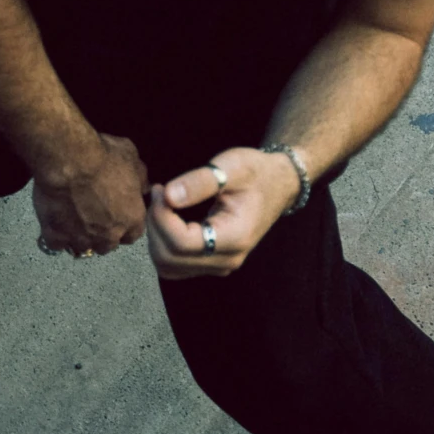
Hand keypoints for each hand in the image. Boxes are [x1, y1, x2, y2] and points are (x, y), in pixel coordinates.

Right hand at [33, 132, 148, 256]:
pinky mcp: (56, 237)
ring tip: (72, 220)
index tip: (116, 216)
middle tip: (92, 216)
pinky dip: (56, 235)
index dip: (124, 226)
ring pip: (82, 247)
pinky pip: (57, 244)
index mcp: (131, 220)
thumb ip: (140, 177)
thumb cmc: (104, 156)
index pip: (132, 235)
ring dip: (80, 237)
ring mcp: (81, 239)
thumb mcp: (131, 157)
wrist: (68, 159)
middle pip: (107, 245)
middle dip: (102, 234)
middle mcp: (108, 236)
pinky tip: (55, 222)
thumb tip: (144, 187)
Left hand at [146, 146, 302, 280]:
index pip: (182, 242)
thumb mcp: (232, 166)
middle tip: (160, 193)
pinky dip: (163, 243)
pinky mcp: (211, 264)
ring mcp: (219, 265)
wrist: (278, 185)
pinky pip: (174, 265)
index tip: (162, 189)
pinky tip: (169, 218)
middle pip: (170, 259)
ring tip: (163, 204)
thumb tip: (168, 195)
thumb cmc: (257, 173)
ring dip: (156, 236)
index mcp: (235, 237)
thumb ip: (201, 181)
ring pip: (167, 266)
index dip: (162, 217)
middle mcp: (228, 259)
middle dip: (156, 225)